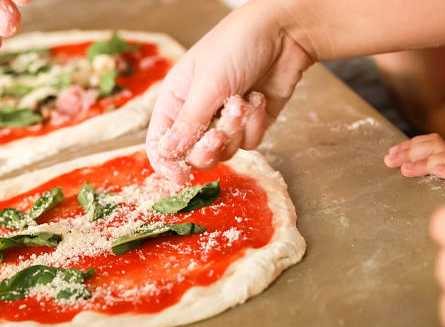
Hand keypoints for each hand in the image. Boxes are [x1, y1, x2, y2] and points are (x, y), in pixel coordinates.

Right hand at [145, 2, 313, 183]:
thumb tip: (166, 154)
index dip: (167, 162)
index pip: (160, 142)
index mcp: (175, 100)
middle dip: (208, 147)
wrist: (283, 33)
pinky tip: (258, 98)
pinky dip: (254, 124)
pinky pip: (248, 143)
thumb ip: (188, 124)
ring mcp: (224, 120)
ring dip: (235, 129)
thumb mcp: (207, 85)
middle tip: (218, 133)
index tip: (180, 176)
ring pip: (223, 151)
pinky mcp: (250, 124)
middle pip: (192, 154)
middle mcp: (196, 113)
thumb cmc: (235, 46)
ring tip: (243, 100)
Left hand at [384, 133, 444, 183]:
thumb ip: (412, 172)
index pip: (427, 143)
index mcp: (443, 158)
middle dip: (410, 152)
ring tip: (406, 169)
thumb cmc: (444, 201)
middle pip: (435, 145)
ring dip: (424, 161)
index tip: (390, 154)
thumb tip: (389, 162)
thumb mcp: (425, 185)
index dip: (407, 146)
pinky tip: (436, 171)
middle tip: (391, 162)